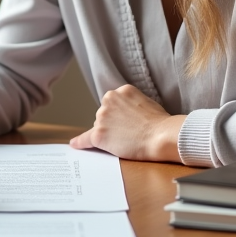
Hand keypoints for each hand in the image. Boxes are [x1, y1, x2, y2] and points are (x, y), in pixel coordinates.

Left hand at [70, 84, 185, 162]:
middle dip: (113, 124)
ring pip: (99, 127)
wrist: (161, 136)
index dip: (120, 117)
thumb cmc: (160, 122)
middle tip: (131, 133)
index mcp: (120, 91)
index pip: (113, 105)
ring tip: (128, 140)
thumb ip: (130, 104)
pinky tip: (74, 145)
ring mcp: (101, 117)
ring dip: (109, 134)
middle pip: (104, 115)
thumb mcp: (145, 102)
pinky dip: (80, 142)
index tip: (128, 123)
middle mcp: (108, 100)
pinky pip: (85, 139)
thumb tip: (125, 112)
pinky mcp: (99, 134)